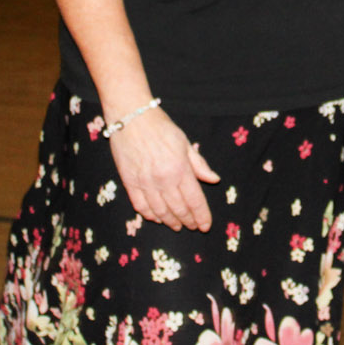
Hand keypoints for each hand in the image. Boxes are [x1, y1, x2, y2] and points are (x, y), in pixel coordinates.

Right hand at [106, 108, 219, 231]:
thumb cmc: (161, 127)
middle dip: (188, 221)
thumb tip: (214, 180)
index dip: (202, 216)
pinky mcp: (129, 182)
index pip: (195, 201)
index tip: (205, 226)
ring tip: (177, 226)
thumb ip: (199, 165)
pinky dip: (150, 215)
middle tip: (193, 227)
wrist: (131, 117)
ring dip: (170, 222)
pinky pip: (140, 206)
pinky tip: (157, 218)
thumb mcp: (185, 143)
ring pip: (160, 212)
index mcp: (180, 169)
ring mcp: (145, 183)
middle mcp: (163, 180)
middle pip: (179, 209)